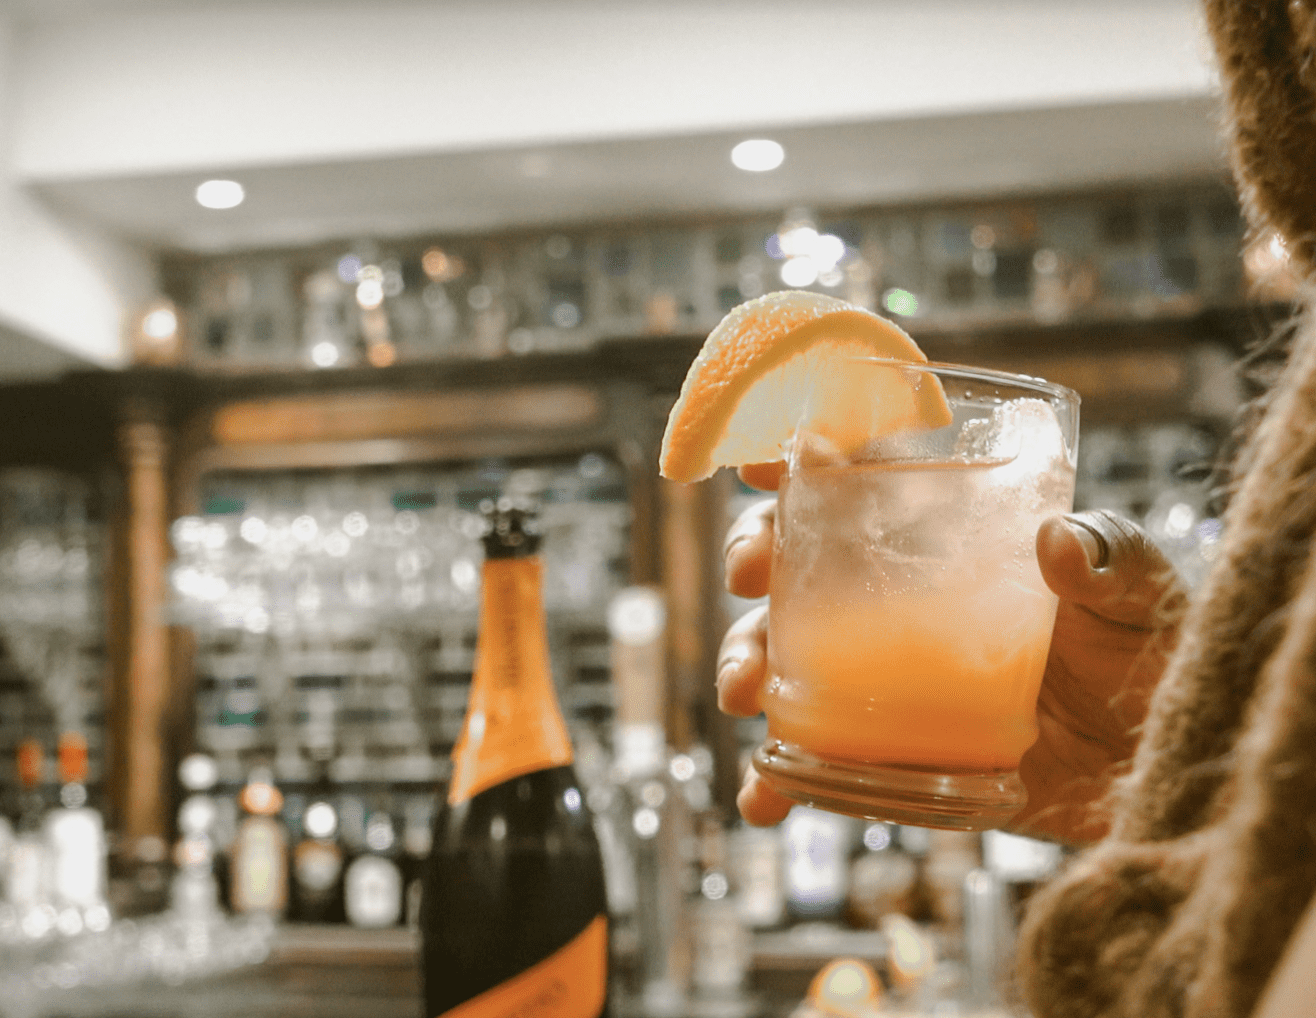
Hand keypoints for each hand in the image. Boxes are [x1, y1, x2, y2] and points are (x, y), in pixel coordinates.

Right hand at [717, 466, 1184, 843]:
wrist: (1159, 764)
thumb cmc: (1149, 649)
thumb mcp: (1139, 587)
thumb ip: (1110, 556)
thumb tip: (1061, 543)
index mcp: (947, 539)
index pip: (862, 483)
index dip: (804, 463)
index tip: (764, 460)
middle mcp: (900, 602)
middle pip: (800, 563)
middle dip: (754, 559)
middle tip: (749, 575)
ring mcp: (887, 679)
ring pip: (787, 659)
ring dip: (745, 665)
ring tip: (745, 691)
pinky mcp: (889, 751)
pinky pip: (817, 764)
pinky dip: (777, 782)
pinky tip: (763, 797)